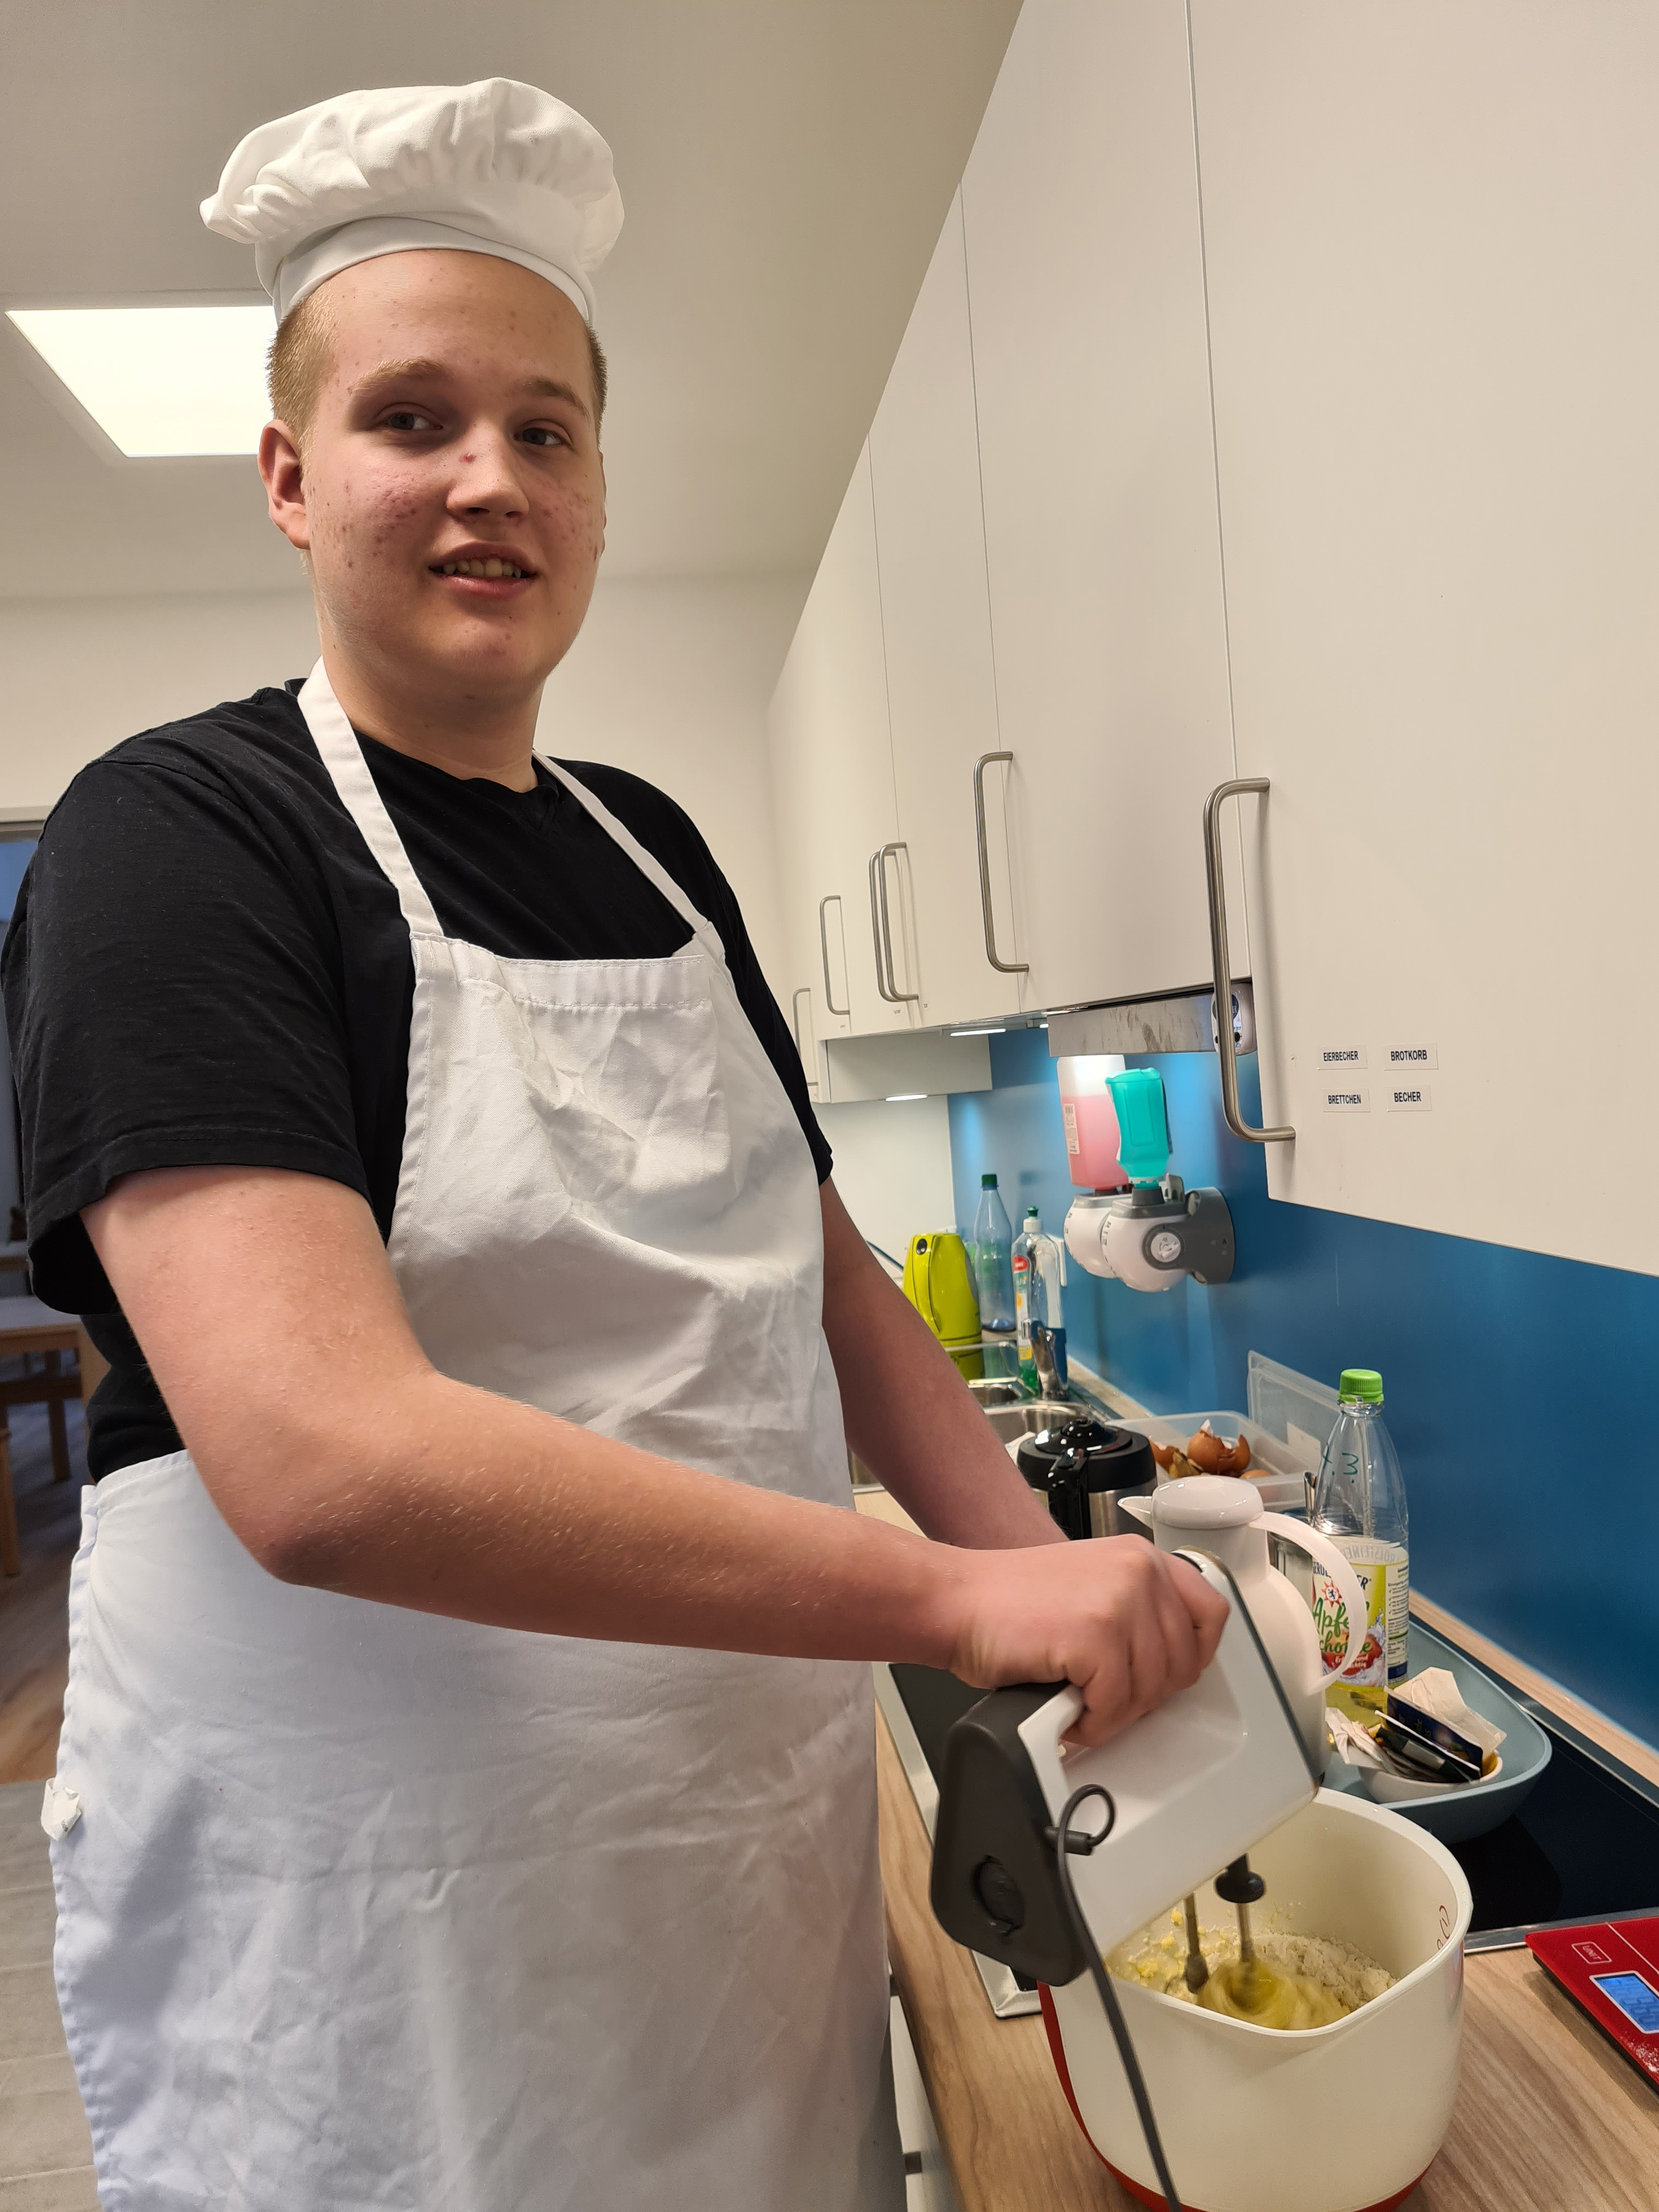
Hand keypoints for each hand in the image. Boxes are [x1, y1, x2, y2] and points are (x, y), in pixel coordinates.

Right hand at [942, 1536, 1229, 1747]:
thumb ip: (1134, 1607)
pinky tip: (1067, 1710)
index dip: (1195, 1654)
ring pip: (1151, 1691)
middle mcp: (1139, 1572)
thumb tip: (1168, 1665)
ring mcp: (1120, 1603)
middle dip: (1145, 1696)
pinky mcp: (1096, 1637)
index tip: (1169, 1675)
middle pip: (1183, 1664)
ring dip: (1115, 1713)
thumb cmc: (1008, 1602)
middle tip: (1106, 1698)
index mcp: (1140, 1558)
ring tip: (1080, 1704)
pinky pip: (1116, 1707)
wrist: (956, 1601)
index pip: (1210, 1612)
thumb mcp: (1090, 1584)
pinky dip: (1092, 1724)